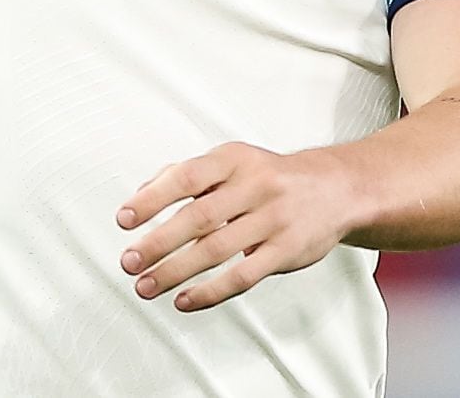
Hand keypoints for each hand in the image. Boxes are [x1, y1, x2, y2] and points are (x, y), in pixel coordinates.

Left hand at [115, 142, 363, 311]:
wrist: (336, 189)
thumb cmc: (270, 176)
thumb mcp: (231, 161)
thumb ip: (186, 173)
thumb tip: (140, 194)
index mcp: (234, 159)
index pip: (186, 176)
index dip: (152, 198)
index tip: (124, 219)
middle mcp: (255, 186)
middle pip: (198, 217)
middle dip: (158, 242)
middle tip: (129, 260)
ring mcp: (273, 220)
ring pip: (216, 250)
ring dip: (176, 271)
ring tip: (146, 285)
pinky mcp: (286, 252)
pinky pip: (243, 276)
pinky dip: (210, 292)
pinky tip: (185, 300)